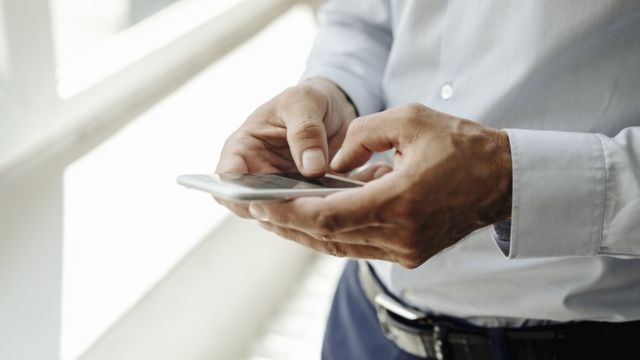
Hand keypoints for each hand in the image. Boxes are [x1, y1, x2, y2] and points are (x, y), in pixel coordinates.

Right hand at [215, 78, 356, 216]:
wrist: (334, 108)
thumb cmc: (307, 100)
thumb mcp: (304, 102)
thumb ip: (305, 131)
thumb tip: (311, 168)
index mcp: (244, 149)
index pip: (225, 179)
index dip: (234, 192)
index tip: (258, 195)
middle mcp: (259, 176)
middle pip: (255, 205)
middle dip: (276, 209)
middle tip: (303, 203)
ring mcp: (283, 191)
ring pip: (286, 216)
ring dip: (305, 213)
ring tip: (330, 200)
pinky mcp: (309, 200)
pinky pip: (314, 214)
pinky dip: (329, 210)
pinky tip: (348, 199)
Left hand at [249, 104, 511, 267]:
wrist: (503, 180)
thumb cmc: (461, 145)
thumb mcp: (409, 120)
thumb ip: (361, 137)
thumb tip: (329, 161)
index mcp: (399, 202)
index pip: (327, 217)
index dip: (289, 213)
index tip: (261, 205)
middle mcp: (400, 235)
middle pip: (328, 238)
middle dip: (290, 224)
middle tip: (259, 211)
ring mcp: (406, 250)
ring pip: (341, 247)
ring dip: (308, 232)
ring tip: (279, 215)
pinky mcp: (410, 254)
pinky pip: (360, 246)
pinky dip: (334, 233)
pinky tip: (315, 218)